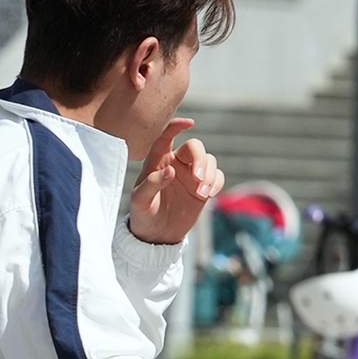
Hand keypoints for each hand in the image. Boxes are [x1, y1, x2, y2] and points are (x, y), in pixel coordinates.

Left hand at [128, 117, 223, 244]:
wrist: (157, 235)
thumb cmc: (143, 215)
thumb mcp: (140, 202)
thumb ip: (152, 184)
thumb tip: (170, 170)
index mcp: (157, 160)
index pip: (167, 136)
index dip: (177, 126)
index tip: (190, 123)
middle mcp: (176, 163)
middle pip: (195, 147)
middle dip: (200, 160)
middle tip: (198, 179)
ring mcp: (191, 175)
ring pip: (209, 160)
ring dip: (209, 174)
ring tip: (202, 193)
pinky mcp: (203, 187)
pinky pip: (217, 176)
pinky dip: (216, 182)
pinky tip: (208, 194)